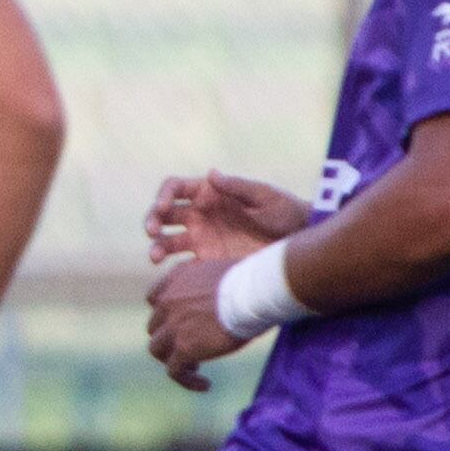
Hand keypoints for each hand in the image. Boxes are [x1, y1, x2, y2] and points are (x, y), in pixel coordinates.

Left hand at [145, 256, 250, 390]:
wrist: (254, 292)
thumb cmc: (253, 282)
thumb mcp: (223, 274)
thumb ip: (211, 287)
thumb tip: (223, 299)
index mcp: (178, 278)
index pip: (155, 299)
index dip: (165, 315)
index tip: (179, 324)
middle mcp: (169, 300)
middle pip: (156, 326)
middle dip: (170, 338)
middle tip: (191, 346)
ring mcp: (173, 325)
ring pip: (158, 349)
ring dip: (172, 359)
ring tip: (195, 367)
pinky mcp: (183, 347)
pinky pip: (175, 370)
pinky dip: (187, 380)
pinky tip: (205, 385)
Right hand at [146, 168, 308, 265]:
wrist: (298, 244)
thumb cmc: (285, 213)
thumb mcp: (265, 196)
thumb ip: (237, 186)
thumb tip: (211, 174)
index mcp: (209, 194)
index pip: (175, 188)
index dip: (163, 196)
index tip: (163, 208)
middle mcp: (199, 216)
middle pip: (163, 215)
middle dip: (151, 220)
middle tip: (152, 231)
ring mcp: (201, 240)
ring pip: (166, 241)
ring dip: (156, 247)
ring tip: (155, 258)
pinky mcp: (207, 262)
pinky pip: (182, 266)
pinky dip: (172, 271)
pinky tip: (172, 276)